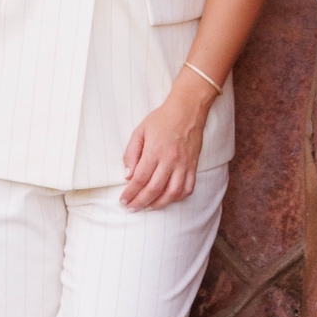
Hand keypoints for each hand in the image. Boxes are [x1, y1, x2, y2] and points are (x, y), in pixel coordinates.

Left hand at [121, 73, 211, 210]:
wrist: (188, 109)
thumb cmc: (162, 119)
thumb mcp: (140, 131)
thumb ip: (131, 153)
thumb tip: (127, 176)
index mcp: (155, 150)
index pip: (140, 178)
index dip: (130, 193)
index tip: (123, 200)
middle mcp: (170, 159)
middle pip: (154, 189)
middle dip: (140, 202)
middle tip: (131, 208)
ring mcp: (184, 164)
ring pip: (172, 193)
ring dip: (158, 204)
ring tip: (148, 207)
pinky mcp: (193, 165)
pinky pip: (188, 188)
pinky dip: (178, 198)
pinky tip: (168, 199)